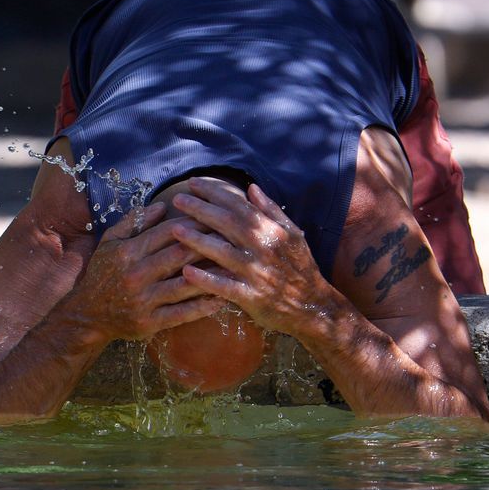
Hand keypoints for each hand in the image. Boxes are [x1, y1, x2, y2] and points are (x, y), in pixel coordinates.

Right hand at [61, 201, 225, 342]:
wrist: (87, 314)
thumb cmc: (102, 273)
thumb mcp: (110, 242)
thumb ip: (134, 222)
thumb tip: (162, 206)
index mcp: (127, 252)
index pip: (167, 232)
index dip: (194, 224)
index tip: (214, 218)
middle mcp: (135, 275)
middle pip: (180, 256)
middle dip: (208, 245)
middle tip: (232, 238)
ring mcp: (143, 300)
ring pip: (185, 285)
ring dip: (212, 276)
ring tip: (234, 268)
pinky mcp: (149, 323)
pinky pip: (182, 314)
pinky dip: (203, 306)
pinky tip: (221, 299)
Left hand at [170, 178, 345, 337]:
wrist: (313, 306)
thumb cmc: (300, 268)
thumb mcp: (293, 234)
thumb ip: (271, 210)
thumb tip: (251, 188)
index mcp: (271, 230)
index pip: (239, 205)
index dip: (215, 192)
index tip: (194, 183)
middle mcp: (263, 248)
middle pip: (226, 223)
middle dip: (200, 209)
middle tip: (177, 199)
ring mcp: (256, 272)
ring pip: (222, 252)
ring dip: (197, 240)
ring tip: (175, 230)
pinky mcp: (251, 296)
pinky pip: (225, 286)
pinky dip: (206, 279)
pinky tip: (187, 272)